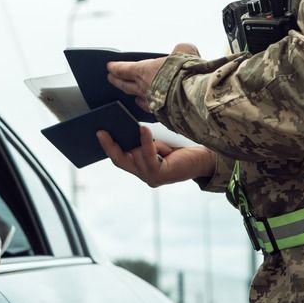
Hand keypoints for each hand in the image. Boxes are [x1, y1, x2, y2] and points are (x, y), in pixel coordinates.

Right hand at [97, 125, 213, 188]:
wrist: (204, 159)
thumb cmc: (181, 149)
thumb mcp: (157, 143)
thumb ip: (143, 141)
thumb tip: (127, 129)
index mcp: (142, 168)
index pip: (120, 158)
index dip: (108, 146)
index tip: (99, 132)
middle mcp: (144, 175)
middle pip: (120, 161)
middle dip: (110, 146)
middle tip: (101, 131)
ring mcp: (151, 178)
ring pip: (134, 157)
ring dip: (136, 141)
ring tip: (131, 125)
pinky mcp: (159, 176)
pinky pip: (148, 157)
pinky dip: (145, 143)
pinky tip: (143, 130)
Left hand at [106, 42, 200, 109]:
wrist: (194, 97)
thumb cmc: (186, 74)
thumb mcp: (185, 51)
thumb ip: (181, 49)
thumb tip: (183, 49)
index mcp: (144, 71)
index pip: (124, 69)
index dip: (115, 67)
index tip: (109, 67)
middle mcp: (144, 88)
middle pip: (125, 85)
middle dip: (117, 81)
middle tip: (111, 79)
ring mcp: (151, 103)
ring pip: (137, 98)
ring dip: (132, 95)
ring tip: (131, 94)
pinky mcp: (161, 114)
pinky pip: (150, 109)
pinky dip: (148, 106)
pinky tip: (149, 106)